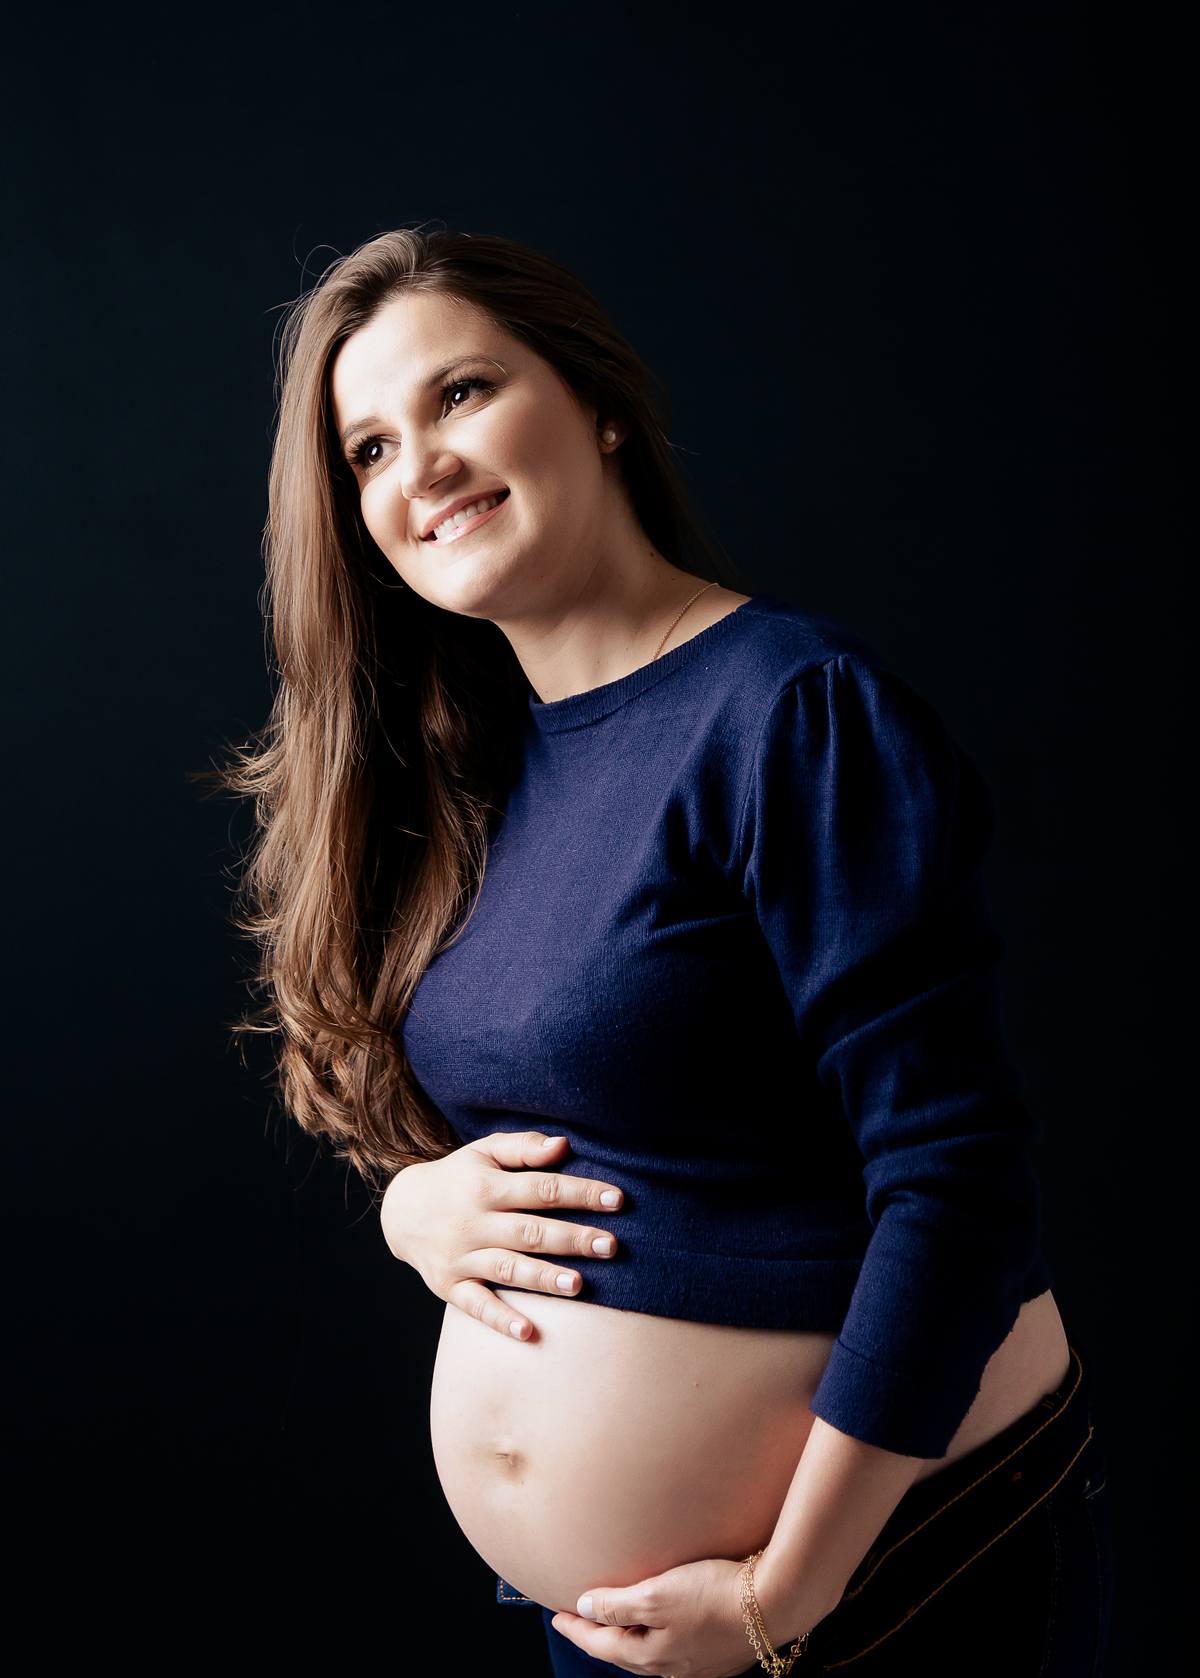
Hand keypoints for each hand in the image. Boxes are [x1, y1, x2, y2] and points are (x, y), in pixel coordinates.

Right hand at [379, 1131, 622, 1339]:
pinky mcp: (450, 1287)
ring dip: (543, 1277)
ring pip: (507, 1268)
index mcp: (486, 1187)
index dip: (580, 1193)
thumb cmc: (458, 1178)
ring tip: (579, 1285)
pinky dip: (501, 1320)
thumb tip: (563, 1145)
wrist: (401, 1211)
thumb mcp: (484, 1152)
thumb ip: (524, 1147)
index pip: (542, 1189)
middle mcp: (473, 1222)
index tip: (617, 1200)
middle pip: (530, 1231)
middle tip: (611, 1246)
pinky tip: (529, 1332)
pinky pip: (476, 1306)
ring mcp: (461, 1257)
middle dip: (572, 1238)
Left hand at [551, 1558, 756, 1677]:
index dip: (576, 1628)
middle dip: (597, 1637)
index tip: (555, 1615)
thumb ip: (617, 1604)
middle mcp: (672, 1666)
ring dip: (627, 1638)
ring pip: (649, 1654)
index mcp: (651, 1654)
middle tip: (577, 1620)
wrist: (774, 1602)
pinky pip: (675, 1650)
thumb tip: (584, 1609)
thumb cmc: (713, 1593)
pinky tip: (662, 1628)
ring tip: (614, 1624)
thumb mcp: (657, 1593)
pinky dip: (656, 1638)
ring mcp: (697, 1664)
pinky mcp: (719, 1654)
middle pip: (623, 1653)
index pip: (601, 1643)